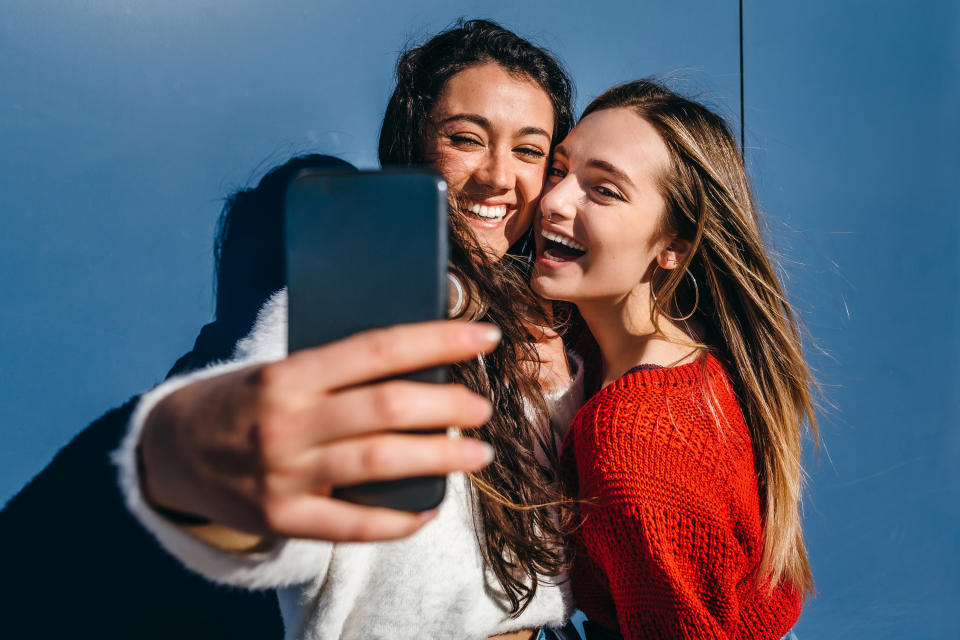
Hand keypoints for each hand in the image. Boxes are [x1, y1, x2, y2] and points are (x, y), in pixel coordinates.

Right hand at [139, 320, 500, 542]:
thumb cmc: (240, 400)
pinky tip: (430, 510)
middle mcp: (286, 423)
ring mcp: (284, 476)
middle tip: (482, 405)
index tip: (483, 336)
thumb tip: (422, 367)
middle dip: (448, 405)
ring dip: (440, 458)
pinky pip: (354, 527)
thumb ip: (337, 370)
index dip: (438, 340)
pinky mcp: (282, 520)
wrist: (169, 451)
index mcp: (287, 374)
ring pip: (380, 463)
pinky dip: (400, 521)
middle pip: (386, 408)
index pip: (377, 349)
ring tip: (478, 453)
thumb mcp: (278, 370)